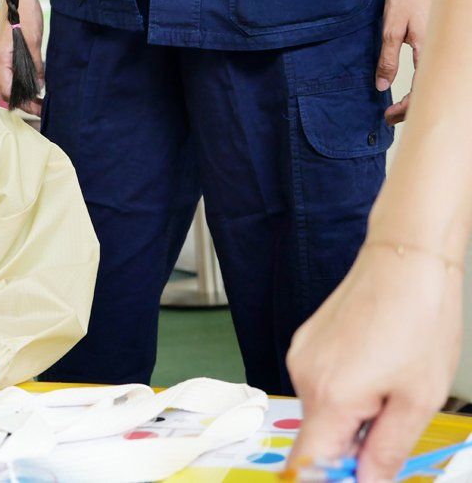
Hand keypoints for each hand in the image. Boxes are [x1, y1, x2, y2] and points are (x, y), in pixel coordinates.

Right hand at [0, 0, 43, 114]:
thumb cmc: (25, 14)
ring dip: (25, 91)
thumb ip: (35, 66)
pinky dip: (24, 80)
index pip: (6, 90)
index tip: (38, 109)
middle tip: (43, 107)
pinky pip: (13, 72)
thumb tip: (38, 87)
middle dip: (24, 100)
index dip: (21, 103)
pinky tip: (37, 83)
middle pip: (7, 89)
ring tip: (42, 98)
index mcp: (0, 59)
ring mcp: (2, 56)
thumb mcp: (34, 42)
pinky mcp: (8, 51)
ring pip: (11, 81)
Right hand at [287, 244, 459, 481]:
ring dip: (350, 414)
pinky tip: (376, 365)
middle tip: (393, 424)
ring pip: (320, 409)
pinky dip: (344, 388)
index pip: (307, 464)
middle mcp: (303, 377)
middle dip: (350, 444)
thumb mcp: (419, 399)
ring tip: (390, 384)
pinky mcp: (305, 342)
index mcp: (331, 397)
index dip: (331, 479)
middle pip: (317, 437)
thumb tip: (367, 481)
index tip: (359, 475)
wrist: (405, 260)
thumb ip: (386, 449)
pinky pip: (319, 382)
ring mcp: (300, 356)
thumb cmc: (419, 320)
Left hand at [378, 0, 439, 124]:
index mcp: (429, 49)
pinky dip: (424, 80)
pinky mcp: (441, 37)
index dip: (405, 108)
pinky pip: (434, 65)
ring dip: (419, 95)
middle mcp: (441, 48)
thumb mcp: (391, 27)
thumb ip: (388, 58)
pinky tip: (412, 84)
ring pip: (434, 79)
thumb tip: (382, 86)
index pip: (421, 90)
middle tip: (392, 117)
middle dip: (412, 107)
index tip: (388, 117)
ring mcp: (443, 43)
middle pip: (430, 89)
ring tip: (399, 105)